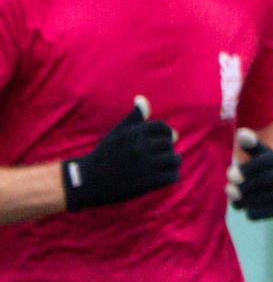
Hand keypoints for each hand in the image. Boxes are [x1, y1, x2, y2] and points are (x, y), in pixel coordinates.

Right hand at [61, 99, 178, 212]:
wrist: (87, 182)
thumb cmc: (105, 154)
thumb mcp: (117, 133)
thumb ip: (134, 117)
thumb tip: (142, 98)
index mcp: (134, 133)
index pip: (163, 127)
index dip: (165, 134)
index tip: (160, 141)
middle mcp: (140, 147)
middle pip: (169, 143)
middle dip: (166, 149)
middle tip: (158, 156)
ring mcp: (145, 165)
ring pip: (175, 159)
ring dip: (172, 163)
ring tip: (164, 166)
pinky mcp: (147, 183)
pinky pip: (173, 176)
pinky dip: (171, 176)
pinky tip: (163, 177)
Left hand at [230, 130, 272, 221]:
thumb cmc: (270, 167)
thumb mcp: (262, 154)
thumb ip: (251, 145)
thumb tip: (242, 134)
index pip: (262, 163)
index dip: (244, 170)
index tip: (230, 174)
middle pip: (264, 180)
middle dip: (243, 186)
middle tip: (229, 190)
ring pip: (267, 197)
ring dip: (246, 200)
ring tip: (235, 200)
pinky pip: (272, 211)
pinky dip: (256, 212)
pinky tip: (248, 210)